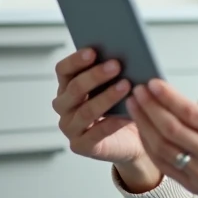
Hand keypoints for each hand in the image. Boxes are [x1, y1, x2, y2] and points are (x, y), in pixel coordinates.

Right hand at [52, 49, 161, 189]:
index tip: (93, 51)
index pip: (63, 70)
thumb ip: (115, 70)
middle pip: (74, 88)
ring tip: (126, 85)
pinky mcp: (81, 146)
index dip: (76, 60)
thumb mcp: (118, 83)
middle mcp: (65, 107)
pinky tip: (126, 114)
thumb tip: (125, 52)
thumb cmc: (124, 105)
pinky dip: (111, 123)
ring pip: (85, 110)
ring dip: (106, 97)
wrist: (133, 138)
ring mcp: (71, 128)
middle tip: (116, 65)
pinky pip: (95, 133)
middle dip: (95, 75)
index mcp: (68, 86)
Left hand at [126, 79, 197, 197]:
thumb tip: (171, 100)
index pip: (191, 113)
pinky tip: (143, 130)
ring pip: (162, 147)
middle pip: (172, 129)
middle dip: (150, 107)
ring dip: (144, 125)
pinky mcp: (193, 187)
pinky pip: (163, 164)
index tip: (153, 84)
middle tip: (139, 92)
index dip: (168, 97)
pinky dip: (149, 146)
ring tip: (136, 107)